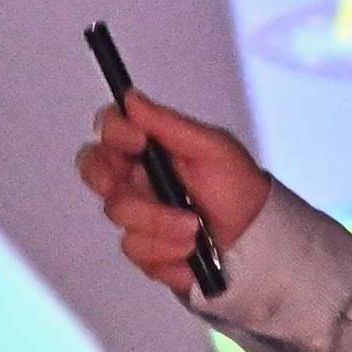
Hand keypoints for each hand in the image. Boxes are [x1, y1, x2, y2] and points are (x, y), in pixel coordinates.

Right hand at [72, 89, 277, 293]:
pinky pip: (137, 252)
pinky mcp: (143, 250)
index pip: (109, 129)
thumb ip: (169, 124)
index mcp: (149, 147)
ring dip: (161, 226)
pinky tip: (190, 254)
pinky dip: (167, 254)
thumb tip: (130, 97)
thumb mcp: (212, 147)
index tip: (140, 141)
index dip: (115, 133)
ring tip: (196, 231)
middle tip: (155, 197)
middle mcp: (134, 177)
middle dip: (126, 187)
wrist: (255, 238)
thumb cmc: (237, 184)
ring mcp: (135, 214)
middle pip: (95, 173)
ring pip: (119, 216)